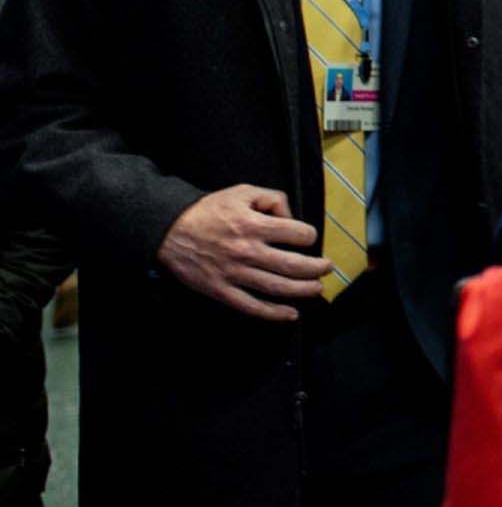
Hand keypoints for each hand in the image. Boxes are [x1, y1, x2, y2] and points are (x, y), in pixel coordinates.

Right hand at [157, 184, 332, 322]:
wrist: (169, 230)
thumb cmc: (208, 210)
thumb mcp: (242, 192)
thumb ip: (272, 199)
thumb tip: (290, 217)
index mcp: (253, 225)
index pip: (297, 233)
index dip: (308, 235)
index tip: (307, 238)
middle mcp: (247, 251)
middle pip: (293, 265)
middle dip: (316, 268)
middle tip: (327, 267)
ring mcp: (234, 274)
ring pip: (277, 287)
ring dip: (303, 290)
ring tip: (317, 288)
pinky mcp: (220, 291)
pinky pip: (251, 306)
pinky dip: (273, 313)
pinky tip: (291, 314)